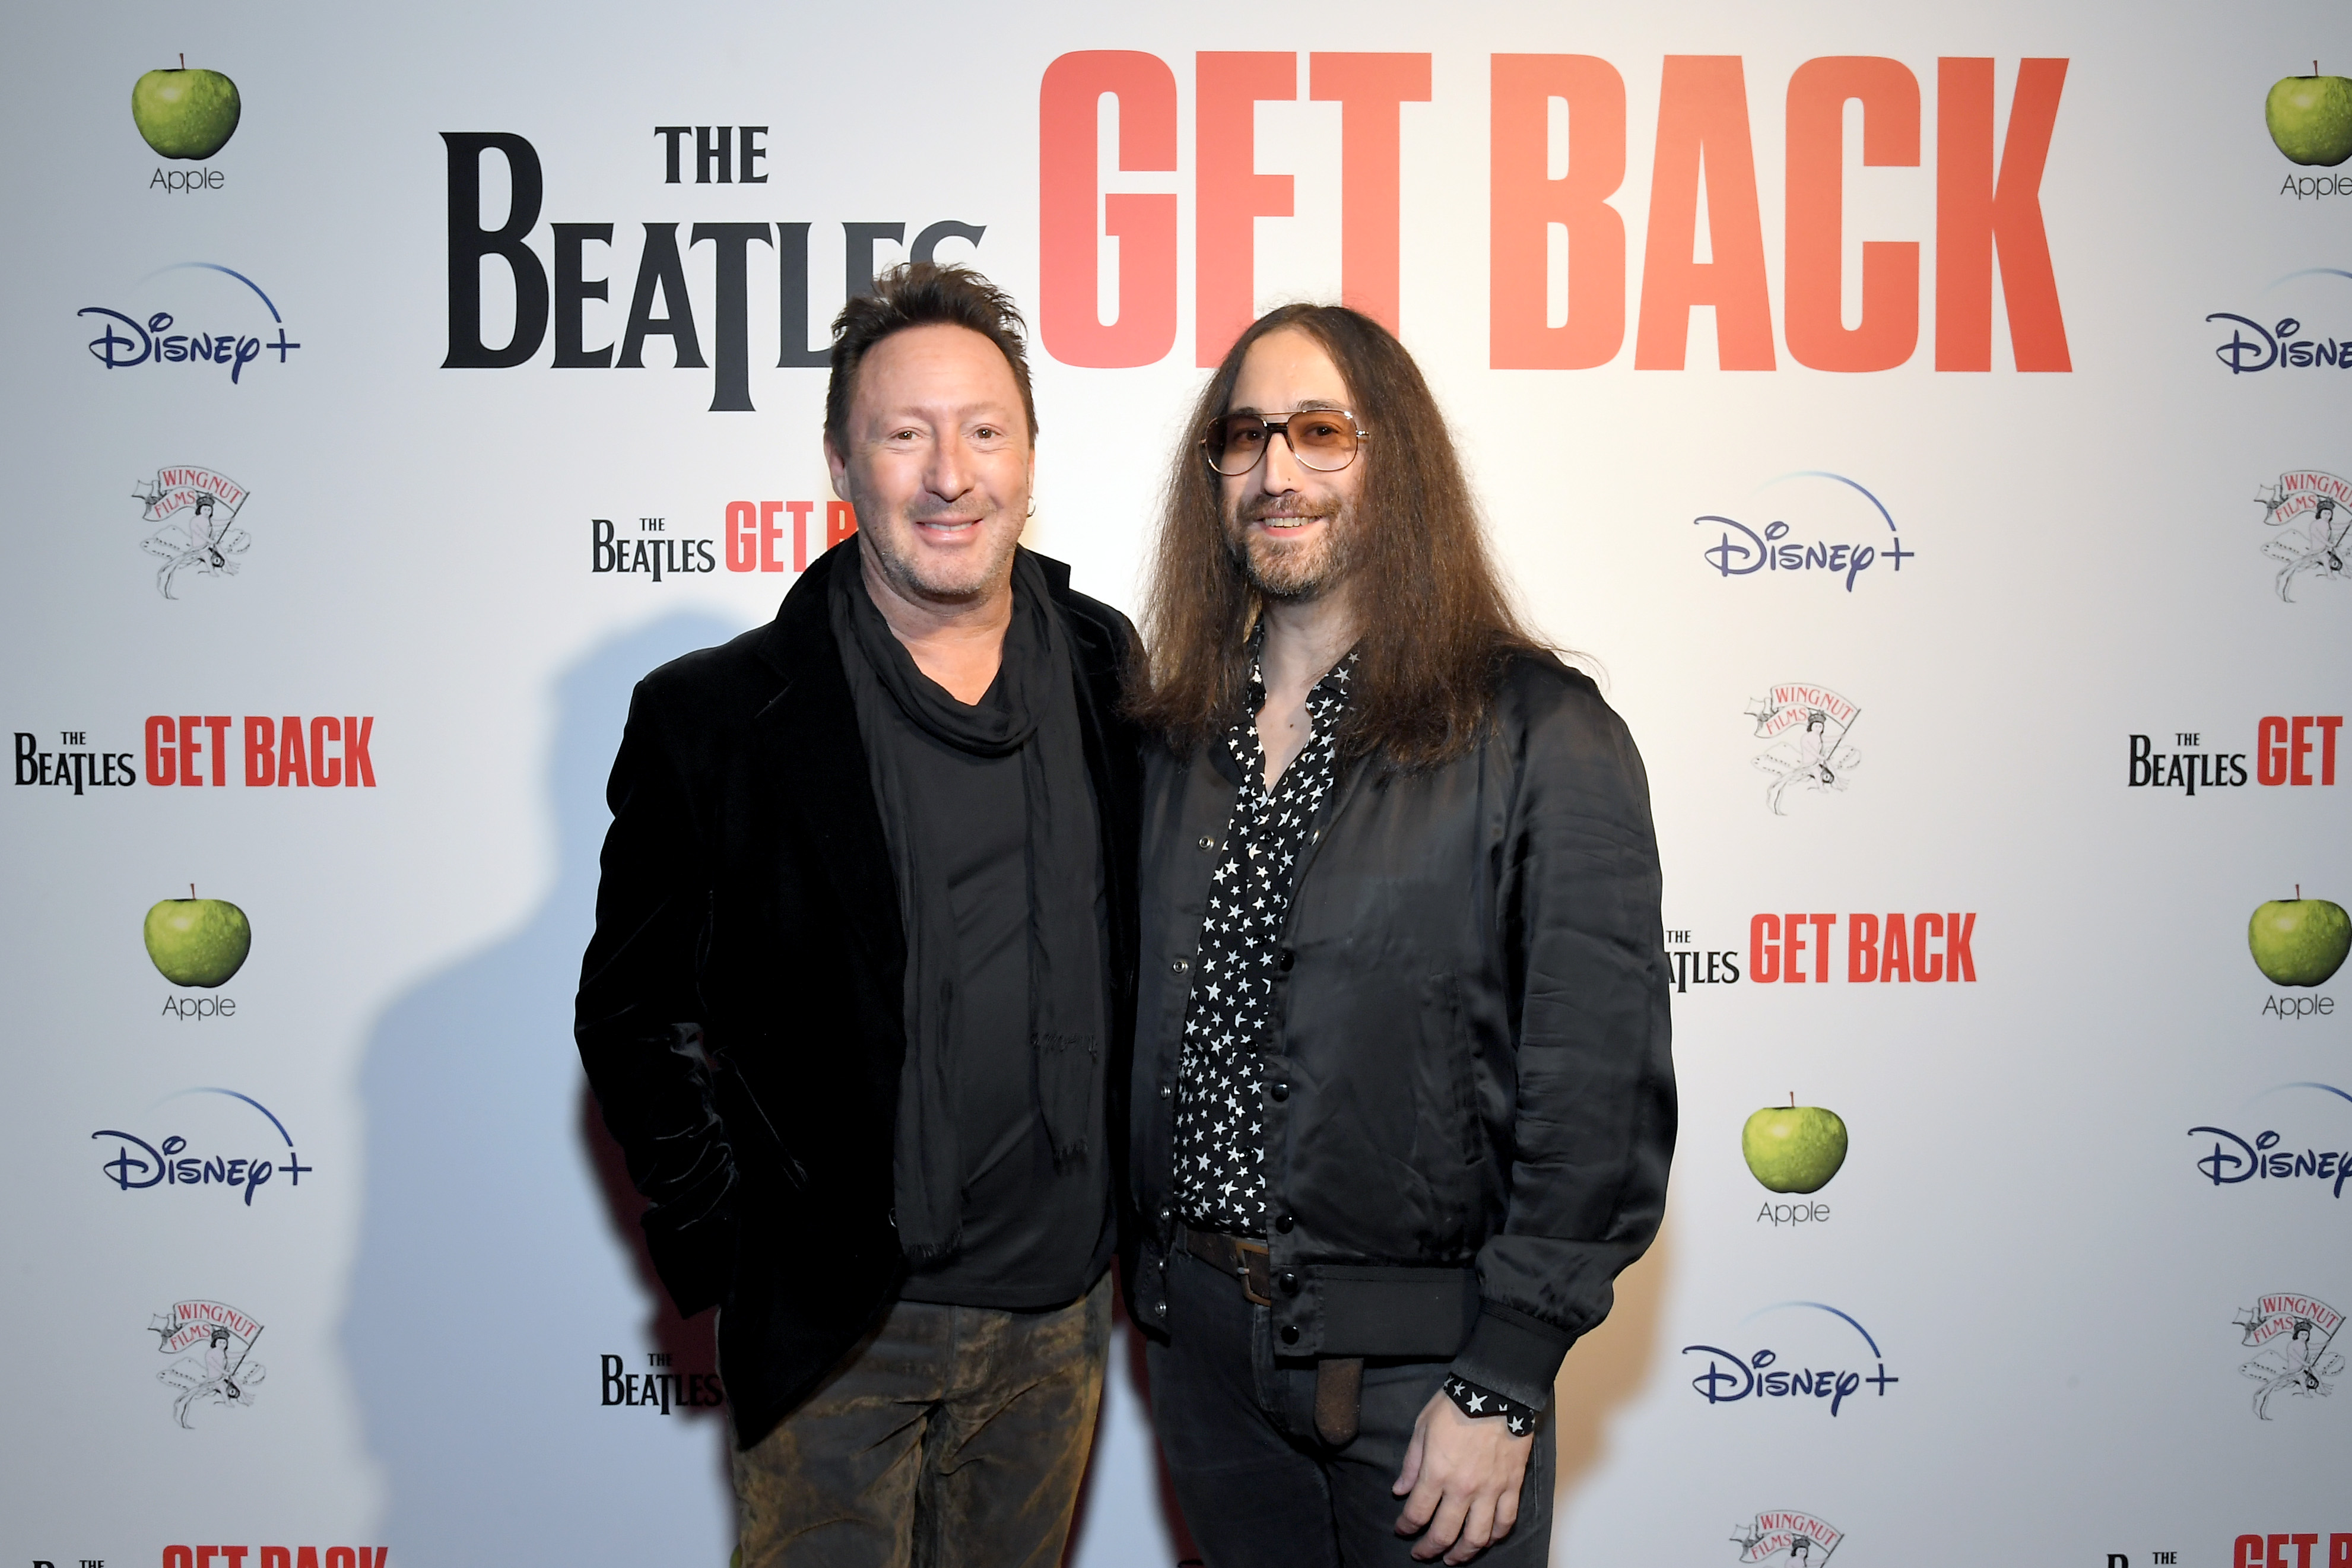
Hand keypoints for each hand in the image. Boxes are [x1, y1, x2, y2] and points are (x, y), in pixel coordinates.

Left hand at [1391, 1388, 1533, 1563]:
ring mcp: (1491, 1490)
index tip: (1402, 1530)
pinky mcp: (1512, 1486)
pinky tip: (1486, 1541)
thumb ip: (1411, 1463)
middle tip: (1422, 1553)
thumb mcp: (1422, 1428)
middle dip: (1429, 1549)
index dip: (1406, 1527)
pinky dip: (1495, 1537)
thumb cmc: (1456, 1404)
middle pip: (1445, 1533)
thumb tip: (1400, 1491)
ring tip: (1453, 1558)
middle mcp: (1463, 1488)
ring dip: (1463, 1554)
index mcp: (1437, 1473)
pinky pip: (1506, 1522)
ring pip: (1477, 1537)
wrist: (1497, 1390)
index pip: (1417, 1513)